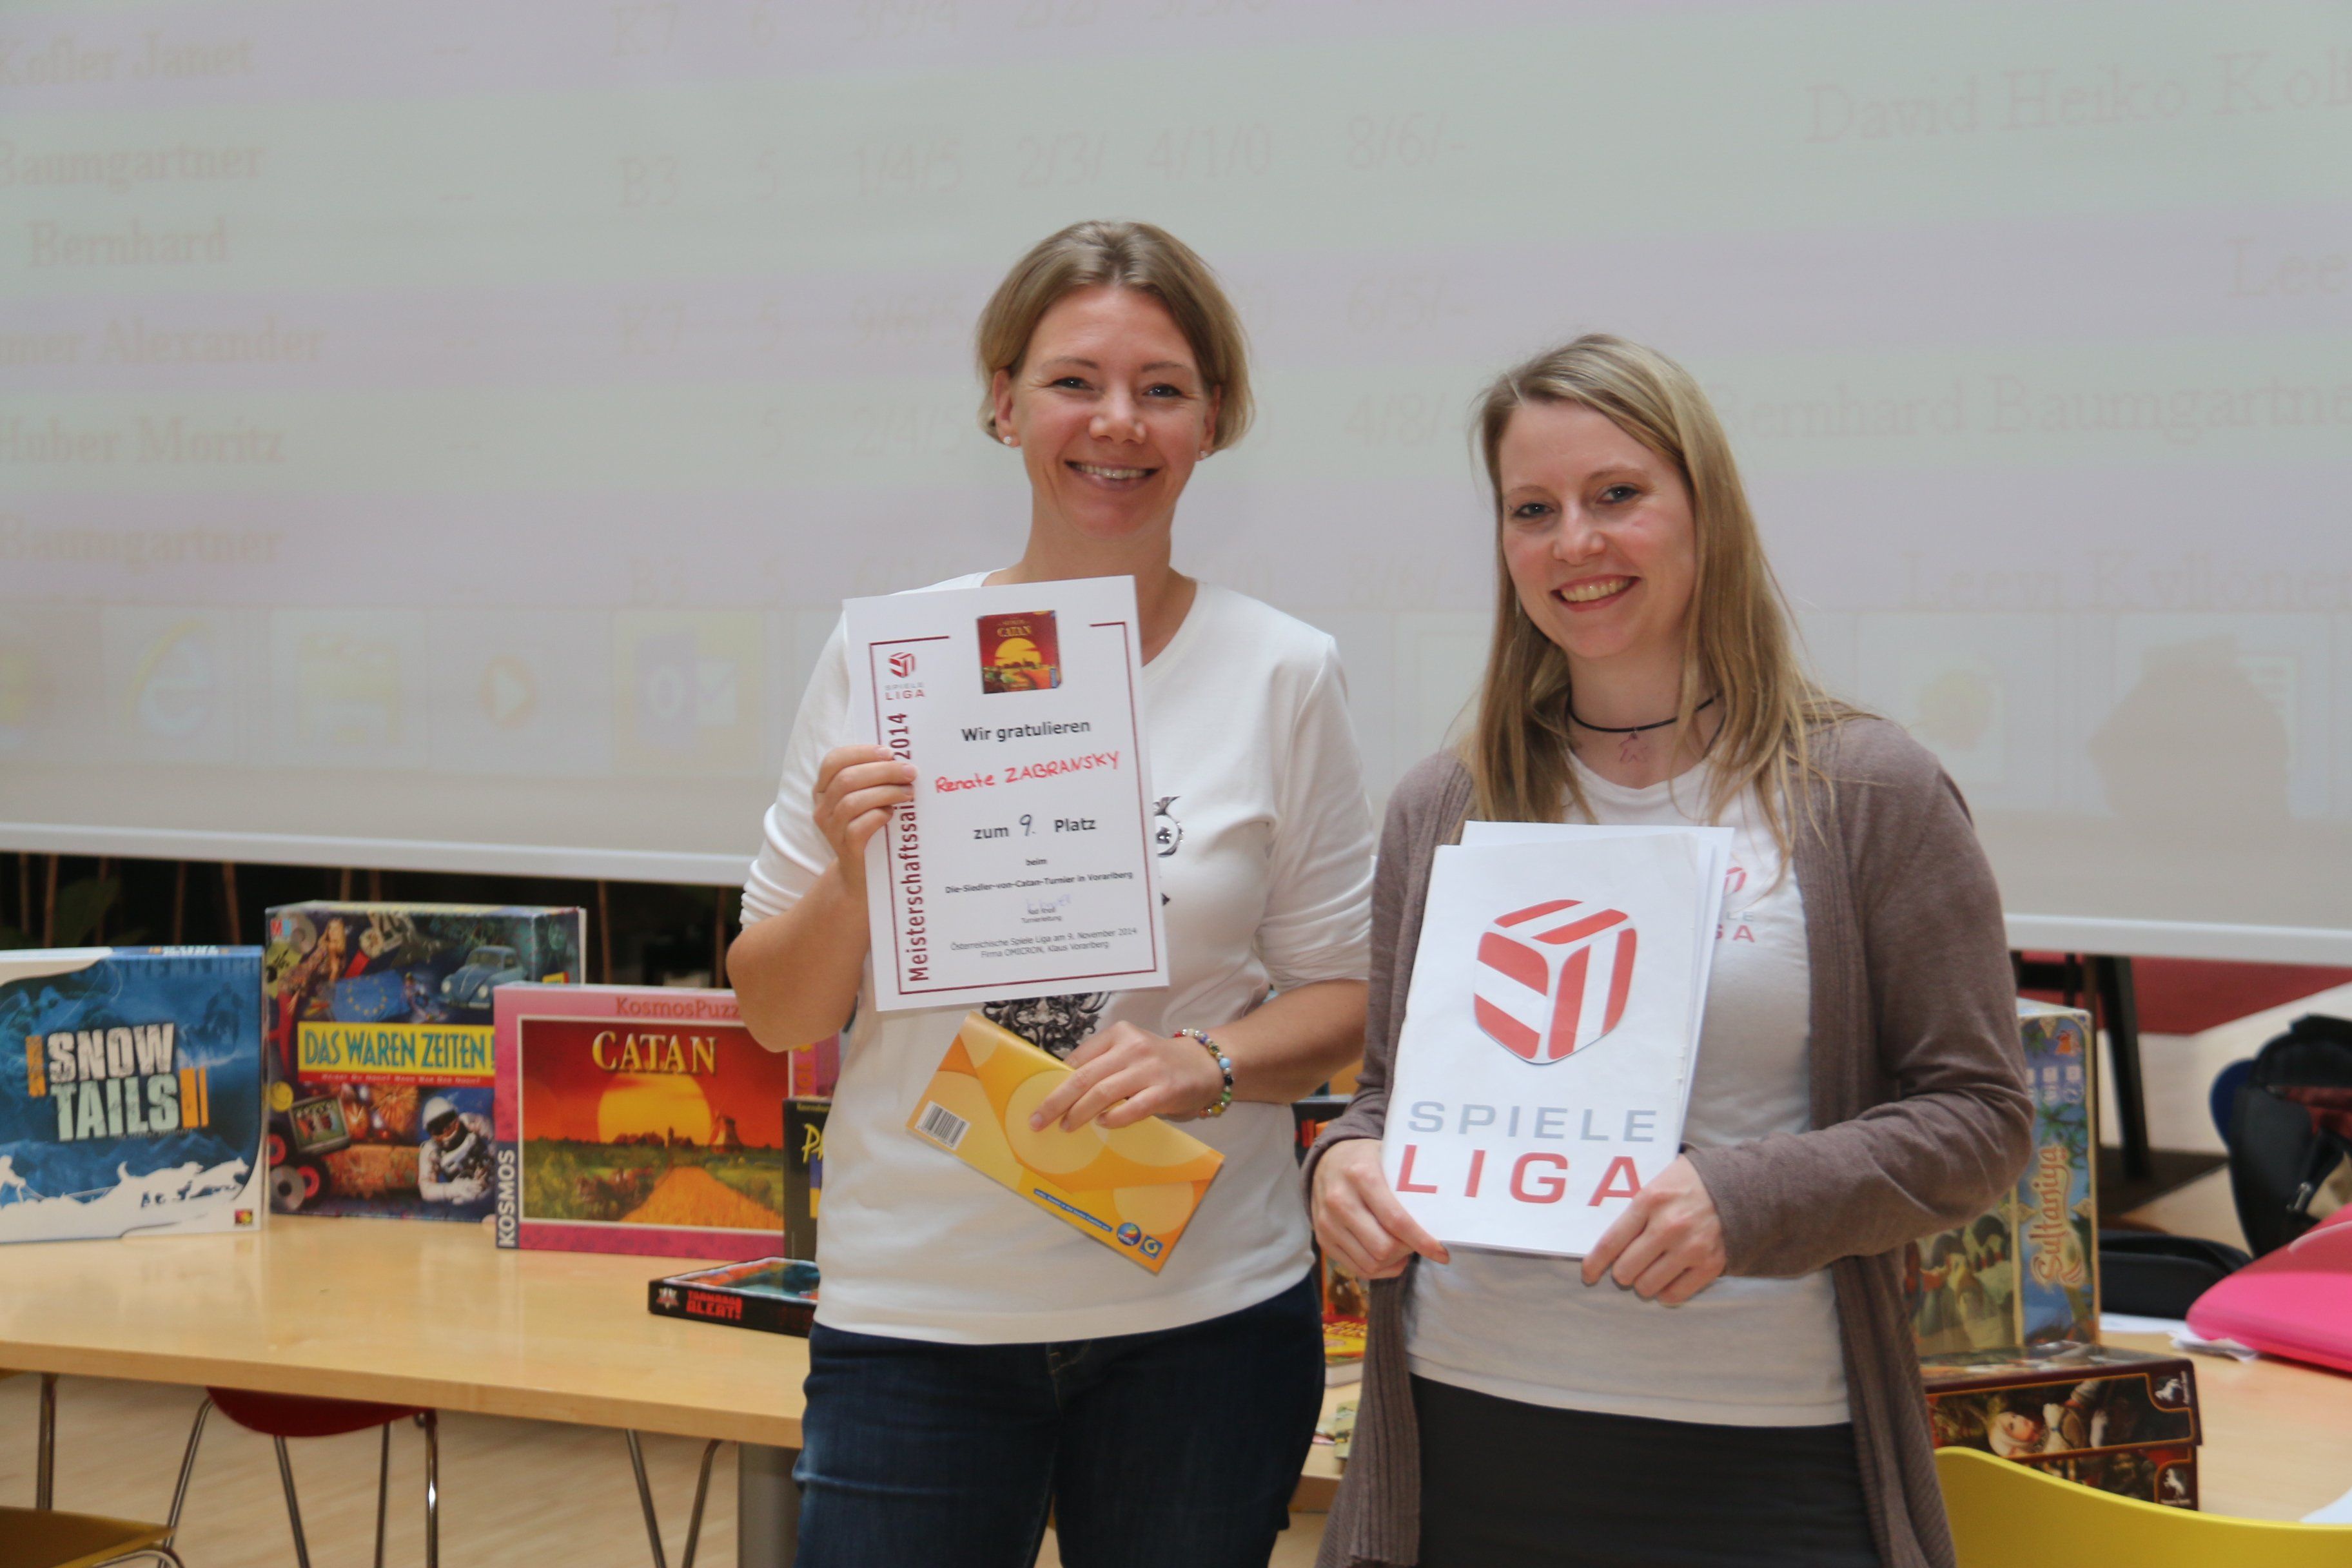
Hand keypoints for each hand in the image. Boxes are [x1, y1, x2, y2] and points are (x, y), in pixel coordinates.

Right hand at [812, 744, 913, 899]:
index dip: (860, 752)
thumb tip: (902, 760)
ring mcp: (831, 829)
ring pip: (852, 802)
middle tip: (910, 772)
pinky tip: (892, 815)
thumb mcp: (866, 799)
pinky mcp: (845, 848)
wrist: (861, 873)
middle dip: (883, 771)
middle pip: (847, 779)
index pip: (833, 761)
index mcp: (824, 789)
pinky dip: (878, 816)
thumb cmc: (870, 827)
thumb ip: (874, 779)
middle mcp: (822, 807)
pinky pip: (858, 827)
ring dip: (885, 792)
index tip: (889, 752)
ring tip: (908, 792)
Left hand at [1027, 1023, 1223, 1131]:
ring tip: (1066, 1126)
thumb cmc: (1158, 1062)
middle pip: (1084, 1077)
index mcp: (1119, 1034)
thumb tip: (1063, 1090)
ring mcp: (1149, 1069)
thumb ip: (1103, 1064)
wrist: (1204, 1065)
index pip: (1079, 1058)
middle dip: (1057, 1101)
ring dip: (1079, 1113)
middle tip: (1039, 1120)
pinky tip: (1103, 1124)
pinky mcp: (1165, 1091)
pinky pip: (1132, 1108)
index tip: (1039, 1100)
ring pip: (1103, 1092)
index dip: (1056, 1081)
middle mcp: (1132, 1048)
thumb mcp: (1129, 1051)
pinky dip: (1113, 1118)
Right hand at [1312, 1138, 1448, 1279]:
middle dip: (1408, 1251)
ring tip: (1404, 1249)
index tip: (1442, 1253)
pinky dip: (1379, 1269)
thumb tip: (1444, 1211)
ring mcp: (1327, 1222)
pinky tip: (1390, 1258)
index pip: (1396, 1220)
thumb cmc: (1366, 1160)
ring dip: (1394, 1262)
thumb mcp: (1388, 1156)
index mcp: (1361, 1176)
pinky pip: (1356, 1268)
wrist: (1326, 1161)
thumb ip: (1409, 1181)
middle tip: (1419, 1243)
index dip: (1422, 1241)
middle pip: (1383, 1247)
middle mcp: (1340, 1200)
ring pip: (1370, 1263)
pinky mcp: (1323, 1239)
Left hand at [1579, 1155, 1725, 1304]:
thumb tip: (1609, 1235)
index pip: (1611, 1241)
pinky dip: (1666, 1292)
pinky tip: (1665, 1282)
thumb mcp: (1658, 1180)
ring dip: (1643, 1283)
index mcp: (1650, 1201)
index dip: (1594, 1263)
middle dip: (1621, 1272)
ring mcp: (1690, 1248)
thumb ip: (1635, 1204)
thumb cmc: (1692, 1182)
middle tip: (1626, 1267)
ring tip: (1648, 1272)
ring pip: (1648, 1285)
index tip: (1588, 1274)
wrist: (1741, 1186)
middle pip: (1626, 1269)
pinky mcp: (1709, 1265)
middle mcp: (1668, 1226)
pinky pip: (1675, 1294)